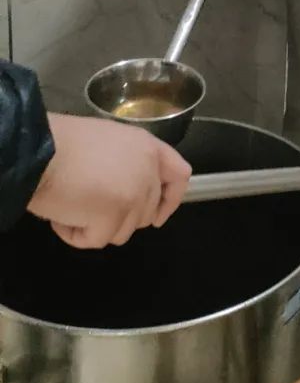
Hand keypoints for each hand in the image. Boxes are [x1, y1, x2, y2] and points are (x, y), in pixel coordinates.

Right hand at [28, 114, 191, 248]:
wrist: (37, 151)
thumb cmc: (62, 143)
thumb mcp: (107, 141)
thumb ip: (127, 163)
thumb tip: (124, 191)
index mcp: (147, 147)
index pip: (180, 175)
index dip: (171, 200)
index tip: (157, 218)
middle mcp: (147, 170)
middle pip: (146, 212)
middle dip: (119, 218)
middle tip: (89, 206)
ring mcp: (134, 194)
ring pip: (122, 231)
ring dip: (94, 226)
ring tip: (71, 205)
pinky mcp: (113, 215)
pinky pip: (96, 241)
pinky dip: (76, 236)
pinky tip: (62, 216)